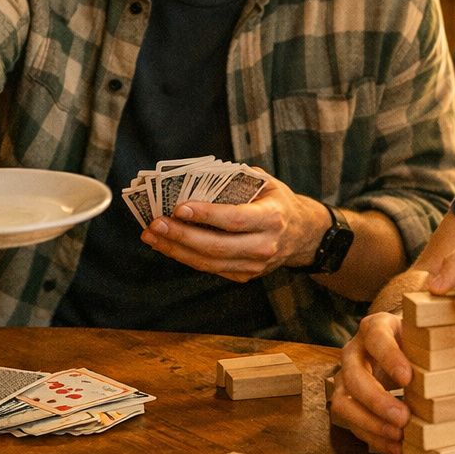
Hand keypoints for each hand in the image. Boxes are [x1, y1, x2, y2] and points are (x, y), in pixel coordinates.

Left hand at [138, 177, 323, 281]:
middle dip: (182, 235)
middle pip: (217, 246)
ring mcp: (255, 266)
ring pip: (209, 263)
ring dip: (176, 250)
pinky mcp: (244, 276)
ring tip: (152, 236)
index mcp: (272, 218)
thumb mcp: (266, 182)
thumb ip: (238, 178)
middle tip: (155, 223)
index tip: (179, 208)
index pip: (234, 219)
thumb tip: (197, 177)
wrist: (302, 234)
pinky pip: (210, 269)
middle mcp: (265, 246)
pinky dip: (185, 257)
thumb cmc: (277, 201)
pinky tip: (166, 245)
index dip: (206, 215)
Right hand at [331, 311, 412, 453]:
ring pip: (342, 402)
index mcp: (375, 328)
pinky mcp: (346, 401)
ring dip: (369, 422)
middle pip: (353, 375)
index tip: (408, 378)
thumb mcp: (425, 334)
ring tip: (398, 436)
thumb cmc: (414, 342)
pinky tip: (395, 448)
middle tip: (403, 417)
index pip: (376, 338)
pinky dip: (373, 437)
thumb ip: (437, 341)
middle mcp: (354, 351)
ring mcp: (345, 377)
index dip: (389, 358)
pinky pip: (351, 423)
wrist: (398, 347)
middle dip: (376, 400)